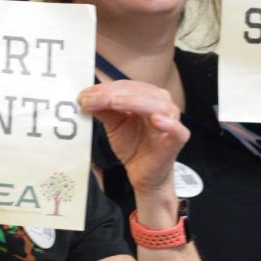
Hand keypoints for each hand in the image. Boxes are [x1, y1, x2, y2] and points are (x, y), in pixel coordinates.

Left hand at [79, 79, 188, 199]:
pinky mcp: (177, 140)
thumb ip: (103, 110)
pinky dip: (168, 124)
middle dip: (113, 94)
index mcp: (147, 97)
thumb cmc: (133, 146)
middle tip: (90, 100)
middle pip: (140, 92)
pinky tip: (156, 119)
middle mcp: (161, 104)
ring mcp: (172, 121)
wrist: (143, 174)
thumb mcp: (114, 125)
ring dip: (135, 102)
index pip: (126, 87)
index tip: (83, 95)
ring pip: (158, 105)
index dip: (105, 89)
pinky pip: (177, 130)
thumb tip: (85, 97)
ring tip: (115, 103)